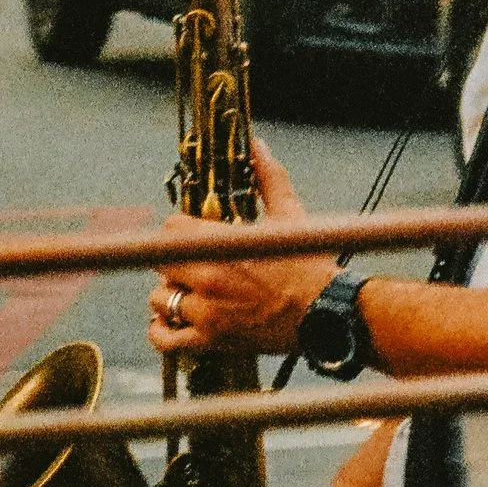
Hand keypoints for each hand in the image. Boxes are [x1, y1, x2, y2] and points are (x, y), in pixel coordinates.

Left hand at [151, 143, 326, 358]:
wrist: (327, 314)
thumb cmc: (310, 263)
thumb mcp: (290, 215)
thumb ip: (269, 178)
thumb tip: (257, 145)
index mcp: (224, 245)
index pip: (171, 229)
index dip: (181, 229)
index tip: (194, 233)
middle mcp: (208, 279)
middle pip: (161, 262)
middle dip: (174, 259)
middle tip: (192, 261)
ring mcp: (207, 313)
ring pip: (160, 299)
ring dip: (169, 292)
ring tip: (187, 290)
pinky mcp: (211, 341)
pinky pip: (165, 339)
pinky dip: (160, 330)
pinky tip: (168, 320)